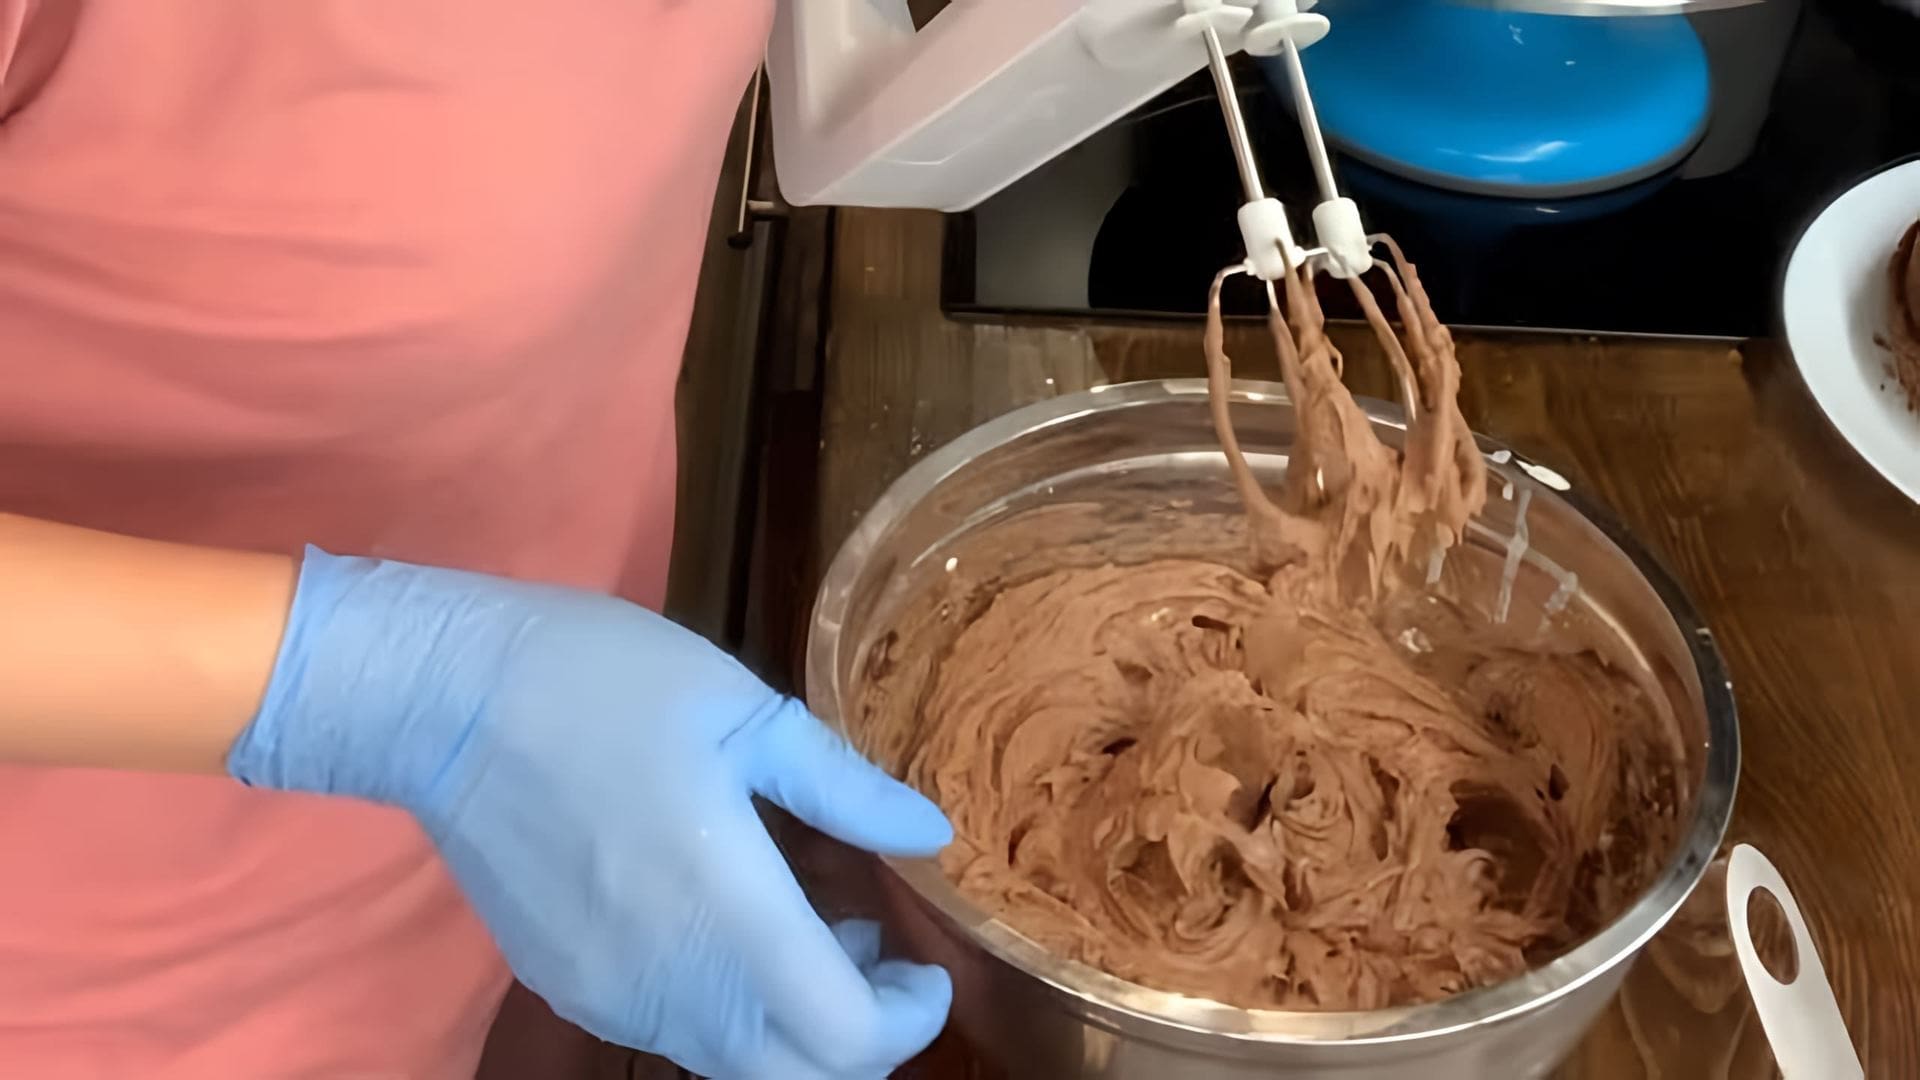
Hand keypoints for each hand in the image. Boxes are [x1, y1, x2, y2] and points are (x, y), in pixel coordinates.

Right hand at [229, 548, 952, 1078]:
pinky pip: (672, 1034)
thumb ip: (845, 788)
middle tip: (876, 955)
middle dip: (859, 1039)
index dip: (907, 1019)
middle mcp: (672, 985)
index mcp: (730, 915)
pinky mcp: (566, 985)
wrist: (441, 699)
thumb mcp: (746, 711)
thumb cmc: (605, 683)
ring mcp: (612, 996)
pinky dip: (727, 1011)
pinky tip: (725, 926)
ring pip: (731, 1066)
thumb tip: (930, 833)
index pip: (846, 1041)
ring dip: (792, 1026)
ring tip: (807, 927)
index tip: (921, 963)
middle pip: (796, 1079)